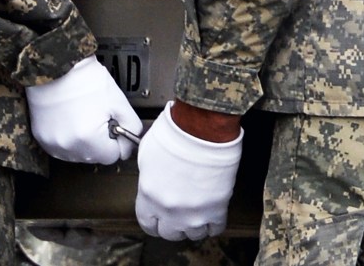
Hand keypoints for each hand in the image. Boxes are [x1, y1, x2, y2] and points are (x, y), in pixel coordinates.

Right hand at [25, 56, 142, 163]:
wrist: (57, 64)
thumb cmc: (84, 78)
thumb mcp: (118, 101)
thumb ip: (131, 126)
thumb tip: (130, 142)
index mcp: (88, 138)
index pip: (113, 156)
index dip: (118, 141)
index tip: (115, 128)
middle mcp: (68, 145)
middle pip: (95, 157)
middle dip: (101, 141)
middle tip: (98, 117)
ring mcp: (52, 143)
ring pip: (78, 154)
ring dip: (84, 142)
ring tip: (83, 117)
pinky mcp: (41, 138)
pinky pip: (61, 148)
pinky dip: (68, 138)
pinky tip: (71, 120)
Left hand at [135, 101, 242, 240]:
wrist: (202, 129)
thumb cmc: (176, 133)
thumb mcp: (147, 152)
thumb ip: (148, 174)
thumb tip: (153, 177)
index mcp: (148, 195)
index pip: (147, 223)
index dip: (154, 221)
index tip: (159, 218)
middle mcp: (169, 209)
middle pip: (169, 233)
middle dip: (173, 224)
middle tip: (178, 213)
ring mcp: (193, 213)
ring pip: (192, 234)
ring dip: (193, 224)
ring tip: (196, 212)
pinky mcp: (216, 209)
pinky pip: (215, 229)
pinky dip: (213, 223)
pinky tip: (213, 214)